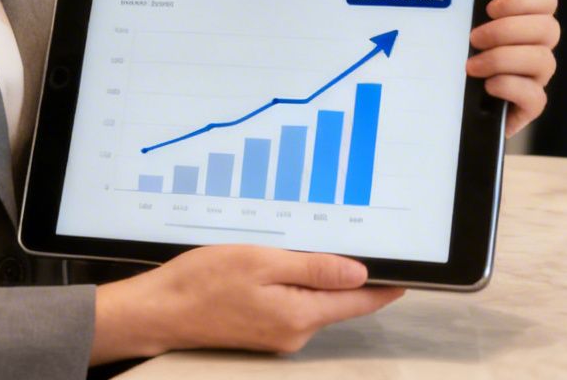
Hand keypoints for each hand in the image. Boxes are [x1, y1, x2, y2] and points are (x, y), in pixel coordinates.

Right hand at [91, 245, 403, 362]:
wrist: (158, 311)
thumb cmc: (202, 283)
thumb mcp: (261, 262)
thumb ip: (313, 268)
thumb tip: (359, 272)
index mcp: (301, 315)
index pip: (360, 301)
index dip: (387, 285)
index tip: (409, 270)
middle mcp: (295, 332)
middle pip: (338, 299)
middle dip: (345, 270)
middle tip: (350, 232)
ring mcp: (278, 334)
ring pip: (312, 299)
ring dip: (313, 273)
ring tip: (298, 242)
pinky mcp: (261, 330)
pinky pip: (290, 303)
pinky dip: (290, 282)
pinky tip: (274, 263)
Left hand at [467, 0, 559, 135]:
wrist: (449, 104)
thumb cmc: (463, 56)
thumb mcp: (473, 22)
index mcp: (529, 24)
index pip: (547, 1)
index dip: (523, 0)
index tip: (491, 8)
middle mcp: (539, 49)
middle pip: (548, 29)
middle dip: (507, 30)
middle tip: (475, 37)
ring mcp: (536, 80)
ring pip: (542, 61)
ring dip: (502, 59)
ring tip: (473, 65)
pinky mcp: (528, 108)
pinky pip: (535, 97)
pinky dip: (510, 87)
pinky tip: (488, 86)